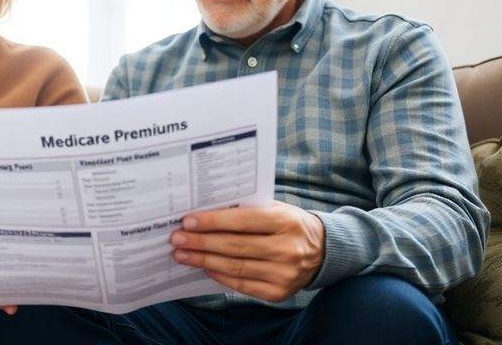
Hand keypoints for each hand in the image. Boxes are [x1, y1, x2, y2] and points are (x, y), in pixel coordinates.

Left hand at [171, 200, 324, 302]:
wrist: (324, 250)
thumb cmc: (290, 224)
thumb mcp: (276, 209)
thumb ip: (247, 209)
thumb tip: (205, 213)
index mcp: (286, 221)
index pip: (242, 221)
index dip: (212, 221)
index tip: (187, 221)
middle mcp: (287, 249)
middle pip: (235, 246)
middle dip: (201, 242)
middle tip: (177, 239)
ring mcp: (284, 273)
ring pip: (235, 267)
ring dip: (204, 260)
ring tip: (182, 254)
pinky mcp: (279, 292)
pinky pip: (242, 284)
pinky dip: (220, 276)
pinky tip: (204, 267)